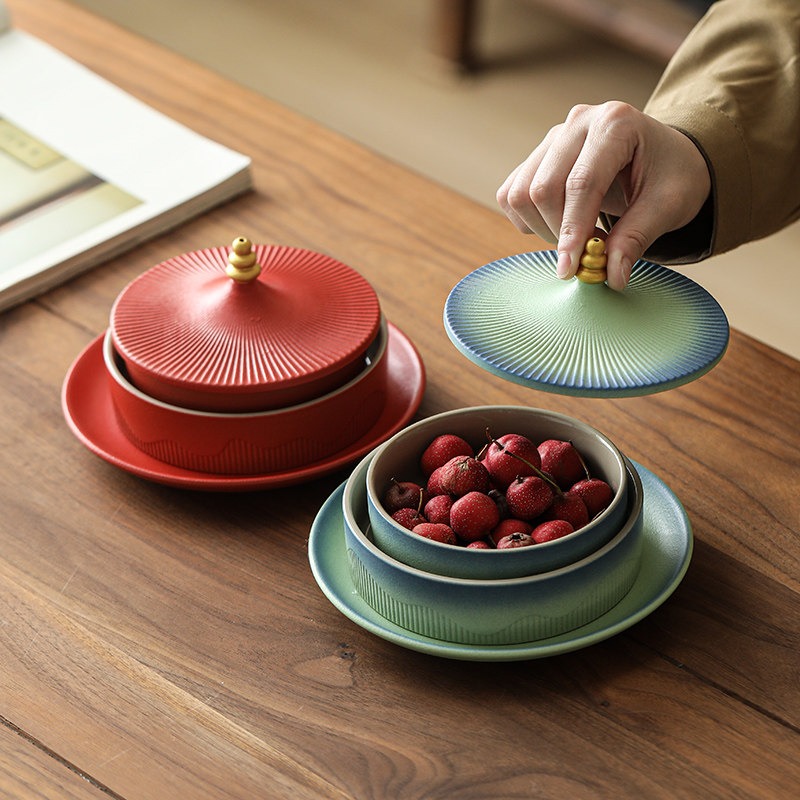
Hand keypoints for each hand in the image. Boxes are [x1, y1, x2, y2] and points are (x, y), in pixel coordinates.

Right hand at [496, 102, 710, 289]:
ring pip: (520, 193)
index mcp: (616, 123)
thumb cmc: (673, 175)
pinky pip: (511, 194)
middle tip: (585, 254)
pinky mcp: (538, 156)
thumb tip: (611, 276)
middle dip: (559, 232)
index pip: (580, 183)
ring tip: (576, 236)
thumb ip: (636, 239)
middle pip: (543, 188)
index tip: (570, 269)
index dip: (572, 230)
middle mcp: (579, 122)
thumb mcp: (668, 206)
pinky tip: (559, 224)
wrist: (665, 157)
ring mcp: (554, 137)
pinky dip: (527, 219)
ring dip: (541, 227)